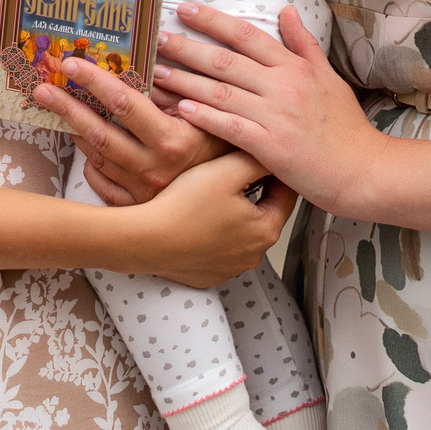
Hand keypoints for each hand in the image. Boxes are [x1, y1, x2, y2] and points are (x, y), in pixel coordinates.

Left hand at [38, 53, 228, 205]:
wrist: (240, 210)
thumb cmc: (232, 156)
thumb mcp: (214, 120)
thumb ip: (182, 96)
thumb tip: (151, 69)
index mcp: (173, 142)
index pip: (125, 103)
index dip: (96, 81)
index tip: (73, 64)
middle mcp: (153, 168)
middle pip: (100, 132)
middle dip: (67, 106)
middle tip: (43, 86)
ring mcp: (142, 191)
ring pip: (98, 157)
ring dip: (75, 131)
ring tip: (56, 109)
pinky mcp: (138, 209)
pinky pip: (104, 187)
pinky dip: (91, 168)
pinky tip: (83, 151)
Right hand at [131, 151, 296, 288]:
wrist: (145, 239)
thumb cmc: (184, 205)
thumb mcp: (226, 170)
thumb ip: (255, 158)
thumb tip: (271, 155)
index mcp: (265, 230)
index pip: (286, 195)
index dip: (277, 172)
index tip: (267, 157)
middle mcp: (253, 255)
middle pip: (263, 214)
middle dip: (255, 193)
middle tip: (237, 171)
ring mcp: (230, 269)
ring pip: (241, 233)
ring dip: (234, 215)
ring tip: (214, 194)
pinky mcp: (208, 275)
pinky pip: (219, 249)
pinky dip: (214, 234)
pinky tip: (197, 219)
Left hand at [152, 1, 383, 214]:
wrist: (363, 170)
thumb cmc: (346, 127)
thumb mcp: (328, 78)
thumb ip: (303, 44)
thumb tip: (286, 9)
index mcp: (295, 68)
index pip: (247, 35)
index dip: (213, 20)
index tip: (185, 9)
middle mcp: (283, 86)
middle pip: (226, 60)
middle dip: (187, 47)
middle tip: (156, 39)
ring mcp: (276, 116)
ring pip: (221, 92)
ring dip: (186, 81)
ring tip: (157, 73)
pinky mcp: (271, 147)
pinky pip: (230, 127)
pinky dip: (204, 117)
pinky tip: (181, 109)